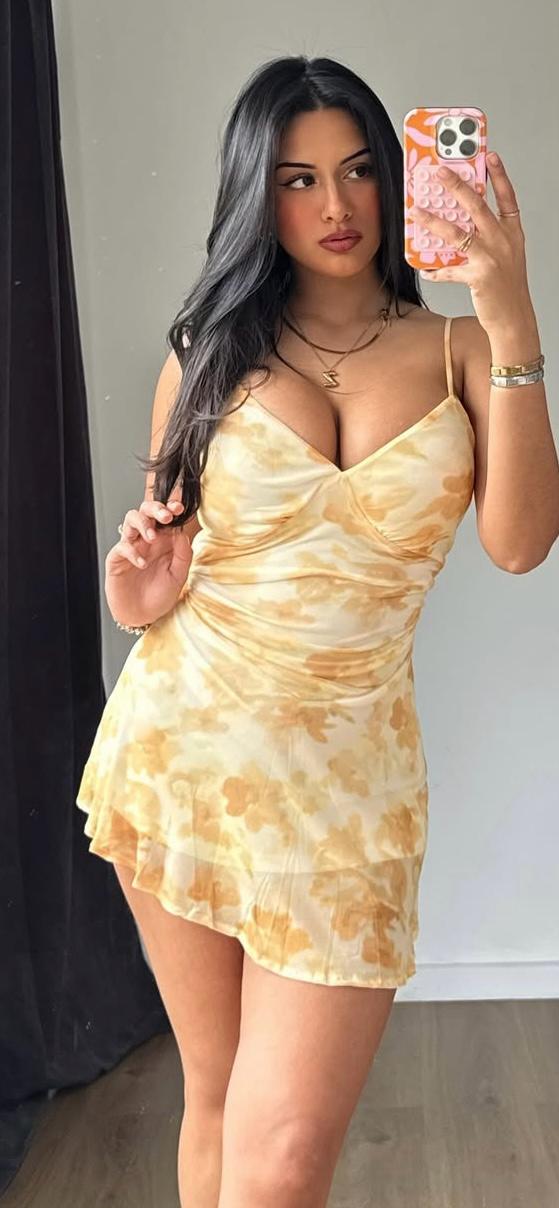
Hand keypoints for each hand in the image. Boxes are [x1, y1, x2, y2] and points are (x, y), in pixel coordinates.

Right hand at [105, 497, 192, 626]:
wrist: (143, 616)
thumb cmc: (160, 595)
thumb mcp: (179, 576)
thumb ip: (183, 555)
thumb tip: (182, 532)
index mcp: (164, 540)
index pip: (166, 517)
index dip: (171, 508)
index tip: (179, 508)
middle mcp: (147, 540)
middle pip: (146, 511)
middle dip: (156, 509)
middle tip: (166, 517)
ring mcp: (131, 547)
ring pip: (130, 520)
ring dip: (143, 524)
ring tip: (152, 537)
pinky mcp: (117, 559)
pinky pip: (122, 547)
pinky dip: (132, 553)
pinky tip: (142, 564)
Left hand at [410, 152, 531, 331]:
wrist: (514, 318)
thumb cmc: (506, 286)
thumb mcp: (505, 256)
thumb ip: (487, 238)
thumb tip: (458, 225)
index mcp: (512, 232)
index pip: (507, 197)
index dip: (499, 175)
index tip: (489, 155)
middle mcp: (503, 241)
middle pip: (477, 206)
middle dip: (457, 186)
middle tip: (439, 172)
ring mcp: (492, 257)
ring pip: (458, 233)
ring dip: (433, 221)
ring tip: (416, 212)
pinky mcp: (479, 276)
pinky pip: (450, 270)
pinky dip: (436, 270)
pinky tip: (425, 267)